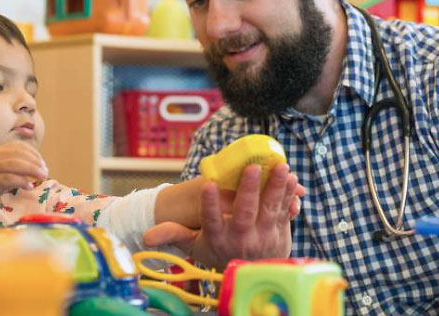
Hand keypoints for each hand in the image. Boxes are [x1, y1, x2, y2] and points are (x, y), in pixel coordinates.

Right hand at [0, 141, 47, 199]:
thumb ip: (13, 165)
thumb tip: (38, 168)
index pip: (18, 147)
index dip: (33, 154)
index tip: (42, 163)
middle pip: (19, 154)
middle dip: (35, 162)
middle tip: (45, 171)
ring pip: (14, 164)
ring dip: (31, 169)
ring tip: (42, 176)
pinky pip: (7, 179)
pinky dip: (21, 182)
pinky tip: (29, 186)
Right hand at [144, 163, 302, 268]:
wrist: (252, 272)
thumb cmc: (219, 251)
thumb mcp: (194, 245)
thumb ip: (174, 234)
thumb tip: (146, 235)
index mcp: (218, 238)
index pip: (211, 221)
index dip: (209, 204)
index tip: (206, 186)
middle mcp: (241, 238)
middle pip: (245, 212)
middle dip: (248, 189)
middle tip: (252, 167)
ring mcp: (262, 236)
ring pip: (270, 209)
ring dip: (275, 187)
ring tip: (279, 166)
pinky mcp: (280, 232)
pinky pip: (285, 211)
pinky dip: (289, 195)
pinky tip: (291, 178)